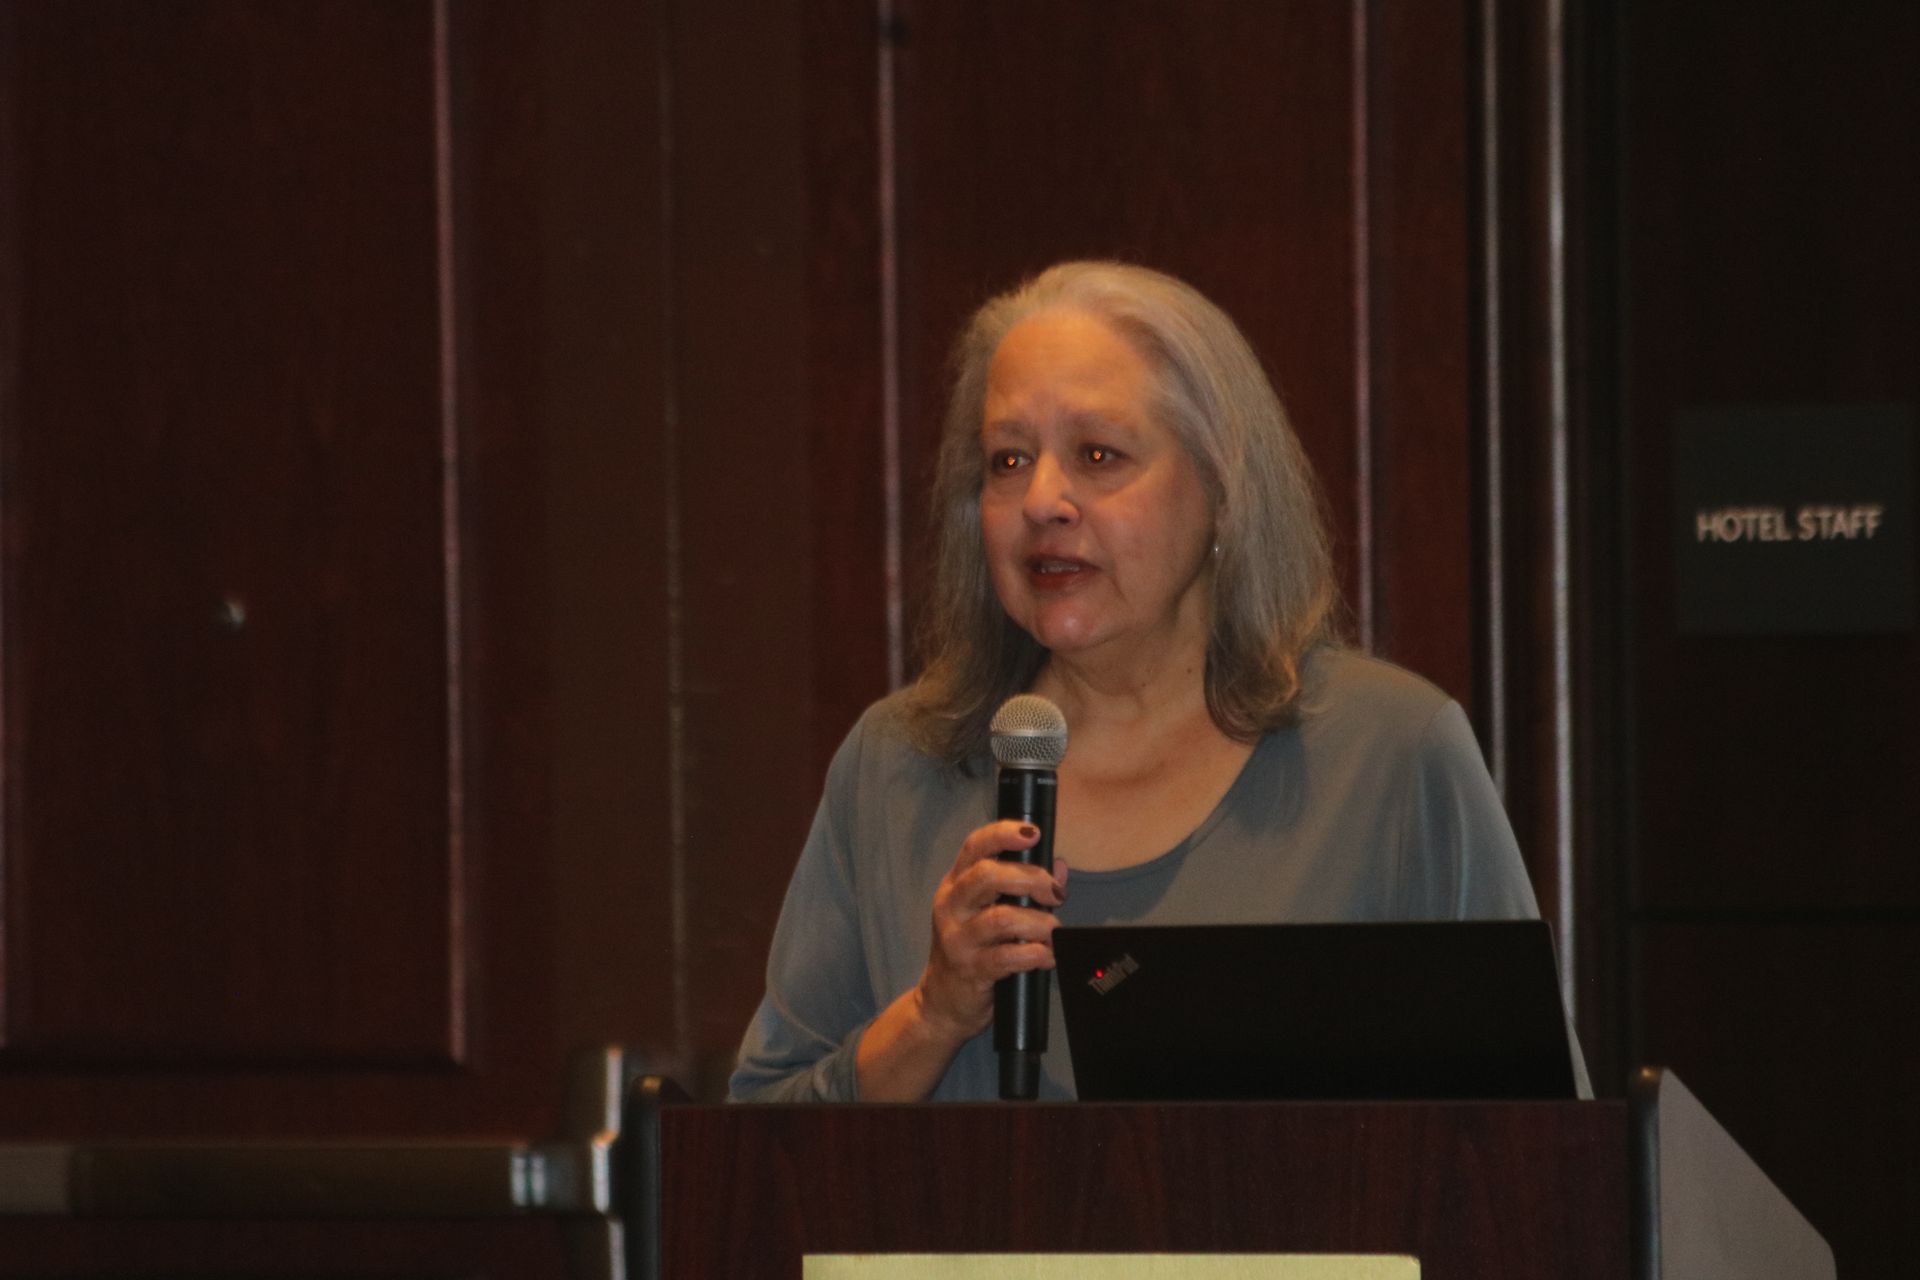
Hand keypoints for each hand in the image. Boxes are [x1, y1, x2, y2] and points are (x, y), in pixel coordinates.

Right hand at [914, 820, 1069, 1044]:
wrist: (943, 1001)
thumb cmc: (972, 949)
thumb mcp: (989, 912)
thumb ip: (1023, 888)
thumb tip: (1059, 867)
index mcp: (956, 884)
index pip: (974, 847)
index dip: (1003, 834)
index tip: (1033, 834)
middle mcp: (951, 906)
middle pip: (987, 875)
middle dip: (1031, 879)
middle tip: (1054, 893)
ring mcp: (957, 938)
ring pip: (1002, 918)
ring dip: (1039, 923)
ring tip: (1053, 931)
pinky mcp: (970, 969)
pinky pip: (1008, 956)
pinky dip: (1036, 954)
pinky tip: (1047, 956)